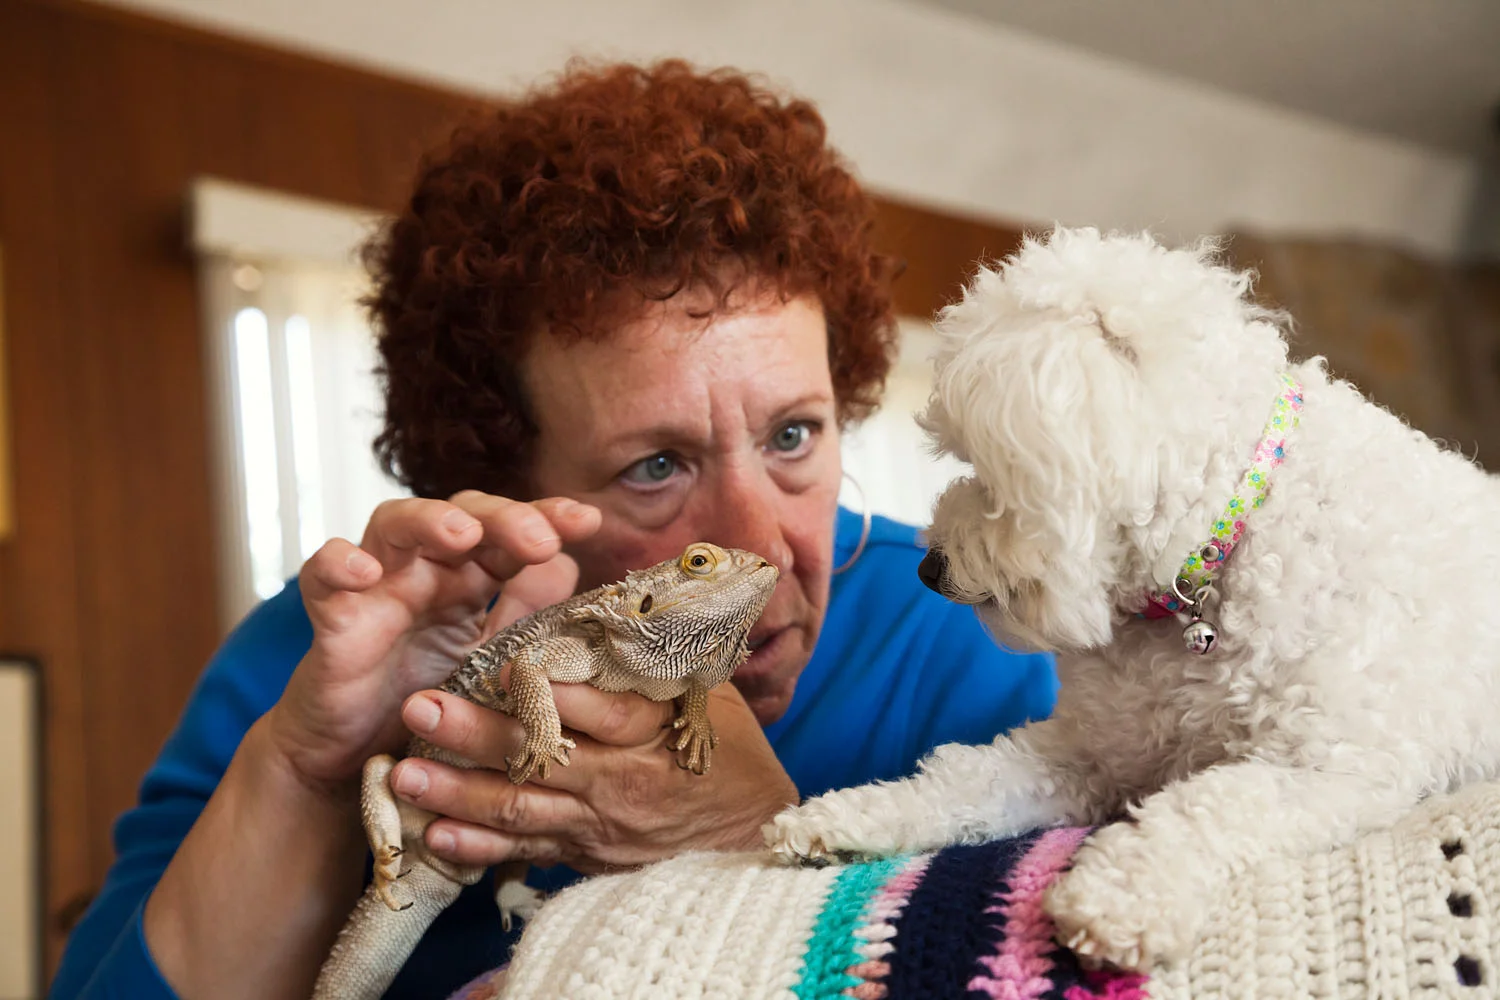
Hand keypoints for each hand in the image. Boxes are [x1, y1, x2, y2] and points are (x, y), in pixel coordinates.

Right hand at [262, 491, 601, 791]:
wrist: (352, 761)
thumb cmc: (421, 705)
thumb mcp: (487, 665)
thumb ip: (523, 618)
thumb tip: (571, 568)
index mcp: (471, 581)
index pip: (511, 535)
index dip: (547, 519)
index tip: (588, 520)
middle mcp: (426, 572)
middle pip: (461, 515)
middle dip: (503, 517)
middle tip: (540, 537)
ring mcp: (378, 589)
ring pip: (395, 524)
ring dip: (429, 521)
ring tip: (462, 534)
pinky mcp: (333, 619)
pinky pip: (323, 577)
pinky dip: (336, 563)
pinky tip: (363, 570)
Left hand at [387, 678, 799, 871]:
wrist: (751, 841)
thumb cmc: (730, 754)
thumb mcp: (706, 696)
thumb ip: (654, 659)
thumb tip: (607, 603)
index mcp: (653, 733)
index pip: (603, 710)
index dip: (555, 691)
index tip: (507, 666)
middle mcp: (622, 782)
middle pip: (543, 758)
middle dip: (477, 734)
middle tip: (421, 706)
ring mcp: (600, 825)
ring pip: (521, 809)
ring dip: (458, 793)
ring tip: (405, 773)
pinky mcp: (586, 856)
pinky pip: (526, 852)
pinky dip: (479, 847)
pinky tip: (435, 835)